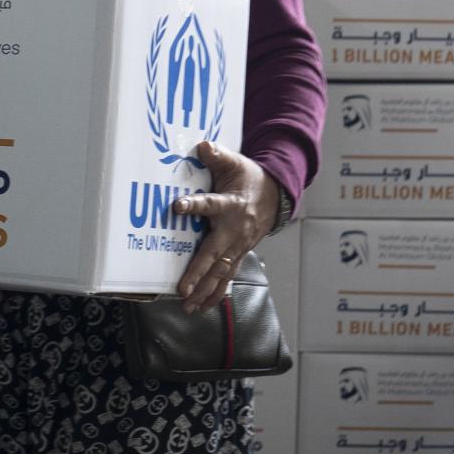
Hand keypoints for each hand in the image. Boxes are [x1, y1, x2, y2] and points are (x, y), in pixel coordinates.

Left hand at [171, 141, 280, 313]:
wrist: (276, 196)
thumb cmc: (250, 179)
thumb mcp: (234, 162)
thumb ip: (216, 156)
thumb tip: (202, 145)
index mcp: (230, 204)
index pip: (210, 203)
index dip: (194, 204)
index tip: (177, 206)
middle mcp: (234, 230)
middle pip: (215, 253)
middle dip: (199, 273)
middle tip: (183, 289)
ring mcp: (238, 246)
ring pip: (222, 272)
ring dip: (205, 291)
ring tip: (189, 306)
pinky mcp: (239, 254)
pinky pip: (228, 277)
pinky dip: (217, 294)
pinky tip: (203, 308)